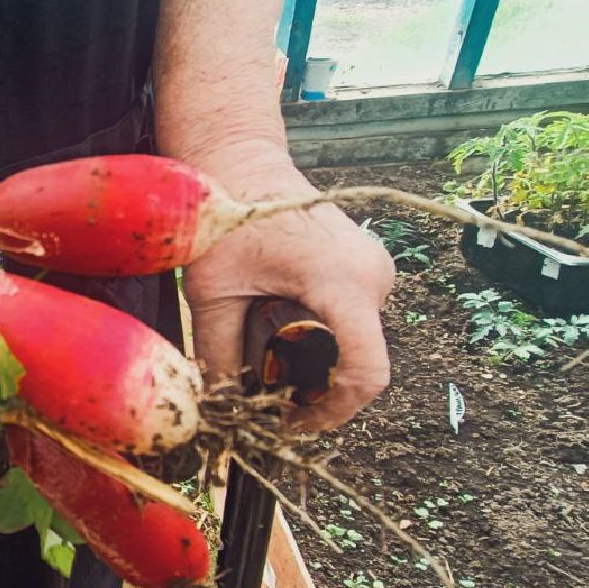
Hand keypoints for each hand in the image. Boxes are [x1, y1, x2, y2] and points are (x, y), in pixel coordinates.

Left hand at [181, 143, 395, 429]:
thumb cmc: (226, 219)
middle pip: (353, 365)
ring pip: (349, 346)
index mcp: (343, 283)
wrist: (242, 162)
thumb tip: (219, 413)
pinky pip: (348, 323)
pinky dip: (313, 335)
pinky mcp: (367, 270)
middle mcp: (374, 278)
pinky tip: (273, 316)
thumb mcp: (212, 293)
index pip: (365, 373)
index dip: (331, 413)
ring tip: (259, 335)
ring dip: (307, 359)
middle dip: (308, 386)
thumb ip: (219, 356)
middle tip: (258, 384)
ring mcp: (376, 273)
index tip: (291, 425)